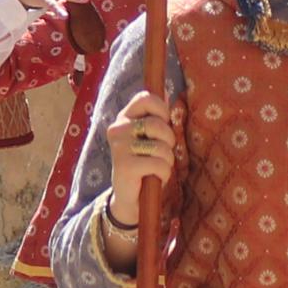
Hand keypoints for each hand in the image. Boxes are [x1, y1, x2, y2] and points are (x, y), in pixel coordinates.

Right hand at [102, 89, 175, 205]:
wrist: (129, 196)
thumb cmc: (144, 163)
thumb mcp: (149, 137)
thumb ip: (156, 116)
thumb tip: (167, 91)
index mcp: (123, 118)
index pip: (145, 98)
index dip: (162, 109)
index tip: (164, 123)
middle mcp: (118, 129)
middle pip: (157, 124)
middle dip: (169, 140)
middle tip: (163, 151)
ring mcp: (120, 147)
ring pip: (161, 146)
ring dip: (167, 160)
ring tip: (157, 167)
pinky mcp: (125, 166)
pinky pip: (159, 164)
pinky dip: (164, 173)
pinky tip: (154, 178)